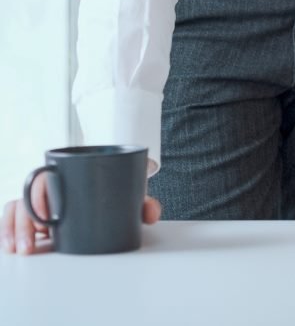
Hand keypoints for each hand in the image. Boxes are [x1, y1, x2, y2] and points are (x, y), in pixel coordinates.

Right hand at [3, 170, 160, 254]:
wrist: (113, 183)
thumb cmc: (117, 188)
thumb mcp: (130, 194)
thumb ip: (144, 203)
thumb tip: (150, 214)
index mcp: (71, 173)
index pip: (46, 178)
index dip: (39, 197)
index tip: (45, 218)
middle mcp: (52, 184)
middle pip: (27, 197)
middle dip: (25, 222)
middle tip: (34, 243)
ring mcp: (41, 199)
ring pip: (17, 208)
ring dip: (14, 229)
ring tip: (22, 250)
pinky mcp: (34, 212)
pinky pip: (12, 216)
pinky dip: (7, 229)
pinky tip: (9, 246)